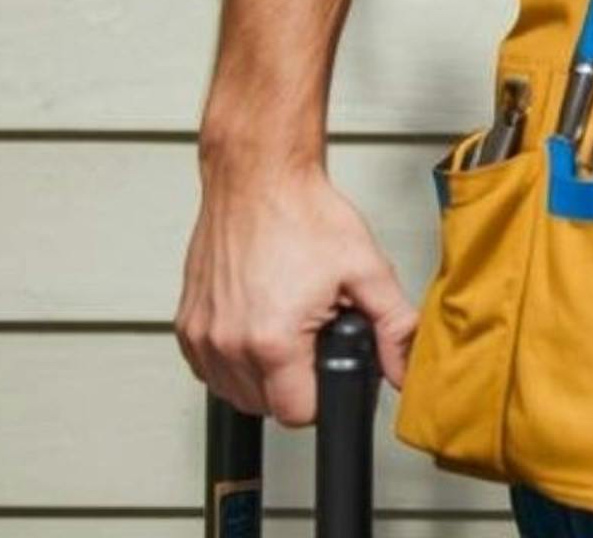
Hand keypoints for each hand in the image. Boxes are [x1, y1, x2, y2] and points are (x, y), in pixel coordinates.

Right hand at [175, 159, 416, 422]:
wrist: (258, 179)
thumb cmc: (304, 215)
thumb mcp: (367, 270)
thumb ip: (393, 327)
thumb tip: (405, 370)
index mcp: (273, 341)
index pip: (299, 413)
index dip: (325, 395)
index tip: (333, 366)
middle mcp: (229, 344)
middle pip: (267, 407)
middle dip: (297, 384)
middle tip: (314, 336)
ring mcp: (202, 336)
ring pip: (235, 392)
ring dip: (263, 377)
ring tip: (288, 329)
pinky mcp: (186, 325)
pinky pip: (210, 370)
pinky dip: (234, 360)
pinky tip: (259, 326)